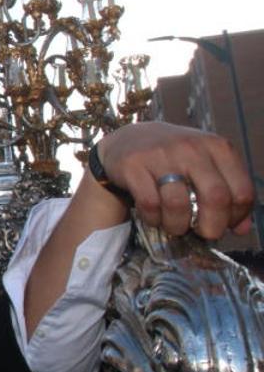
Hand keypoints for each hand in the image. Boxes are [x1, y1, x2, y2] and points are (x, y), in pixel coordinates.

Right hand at [99, 121, 253, 238]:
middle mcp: (192, 148)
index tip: (224, 224)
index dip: (236, 217)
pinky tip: (154, 217)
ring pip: (179, 204)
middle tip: (202, 233)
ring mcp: (161, 155)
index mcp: (217, 147)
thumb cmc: (174, 158)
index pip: (241, 192)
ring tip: (175, 226)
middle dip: (211, 226)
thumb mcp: (207, 166)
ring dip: (178, 226)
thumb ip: (227, 192)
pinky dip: (153, 218)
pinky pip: (149, 204)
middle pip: (215, 198)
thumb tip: (241, 229)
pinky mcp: (134, 165)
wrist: (130, 138)